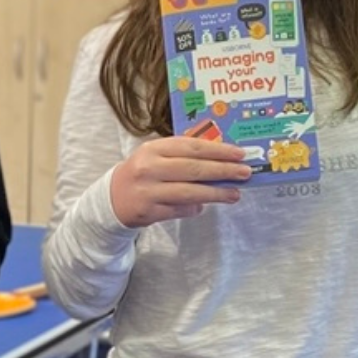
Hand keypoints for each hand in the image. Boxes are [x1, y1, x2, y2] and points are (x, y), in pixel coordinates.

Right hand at [109, 136, 251, 228]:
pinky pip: (181, 210)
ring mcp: (149, 190)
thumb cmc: (143, 173)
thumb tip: (222, 158)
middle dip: (223, 170)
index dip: (218, 150)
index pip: (191, 146)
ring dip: (216, 193)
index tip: (239, 153)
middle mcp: (150, 167)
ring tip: (235, 193)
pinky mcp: (151, 211)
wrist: (114, 198)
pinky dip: (196, 208)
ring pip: (189, 192)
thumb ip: (184, 154)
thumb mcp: (157, 156)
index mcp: (153, 148)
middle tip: (244, 172)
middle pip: (193, 169)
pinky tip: (207, 205)